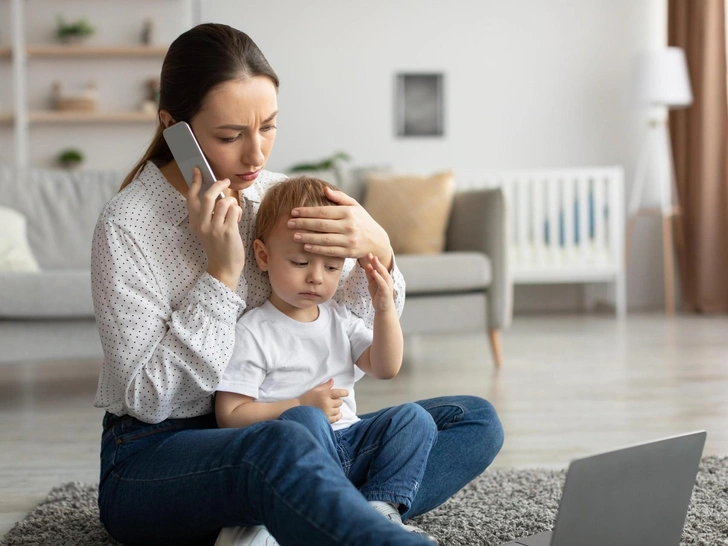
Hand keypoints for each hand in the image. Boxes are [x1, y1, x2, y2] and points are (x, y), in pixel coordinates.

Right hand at [187, 167, 243, 289]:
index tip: (198, 170)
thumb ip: (209, 214)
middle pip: (209, 196)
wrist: (224, 267)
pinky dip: (237, 210)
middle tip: (225, 181)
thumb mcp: (208, 229)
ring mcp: (215, 228)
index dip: (194, 182)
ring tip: (233, 209)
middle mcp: (202, 224)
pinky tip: (236, 217)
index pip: (191, 198)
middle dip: (218, 184)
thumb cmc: (219, 246)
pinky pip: (234, 210)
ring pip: (224, 202)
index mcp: (195, 222)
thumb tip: (217, 193)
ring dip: (231, 202)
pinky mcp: (228, 231)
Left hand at [287, 186, 392, 269]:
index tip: (293, 212)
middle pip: (321, 225)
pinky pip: (330, 251)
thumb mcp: (354, 206)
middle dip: (303, 224)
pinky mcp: (349, 252)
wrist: (377, 240)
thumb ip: (339, 197)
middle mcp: (349, 226)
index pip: (323, 211)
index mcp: (348, 212)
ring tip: (294, 235)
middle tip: (289, 223)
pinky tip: (306, 246)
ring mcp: (349, 240)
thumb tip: (324, 189)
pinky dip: (317, 249)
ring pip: (324, 239)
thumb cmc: (361, 220)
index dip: (307, 211)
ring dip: (307, 237)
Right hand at [297, 378, 348, 423]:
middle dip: (337, 400)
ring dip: (336, 408)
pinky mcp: (326, 419)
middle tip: (331, 400)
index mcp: (325, 394)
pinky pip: (336, 418)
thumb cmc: (307, 398)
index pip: (339, 393)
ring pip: (338, 410)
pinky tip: (335, 413)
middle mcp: (327, 403)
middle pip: (340, 402)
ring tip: (330, 407)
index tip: (346, 393)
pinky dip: (337, 415)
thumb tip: (333, 380)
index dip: (344, 392)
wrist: (299, 410)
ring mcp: (327, 412)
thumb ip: (325, 385)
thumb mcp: (316, 389)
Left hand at [363, 253, 394, 312]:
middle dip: (375, 261)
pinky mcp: (386, 291)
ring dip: (378, 266)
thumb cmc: (378, 294)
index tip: (367, 253)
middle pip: (381, 268)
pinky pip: (382, 283)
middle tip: (370, 254)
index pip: (378, 267)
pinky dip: (378, 277)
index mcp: (383, 276)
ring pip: (383, 274)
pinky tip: (374, 272)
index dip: (373, 260)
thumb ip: (370, 275)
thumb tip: (368, 265)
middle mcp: (387, 279)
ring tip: (373, 260)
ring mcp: (387, 284)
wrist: (383, 307)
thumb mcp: (372, 283)